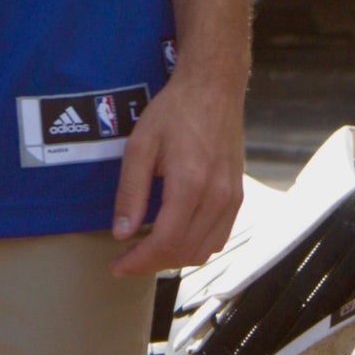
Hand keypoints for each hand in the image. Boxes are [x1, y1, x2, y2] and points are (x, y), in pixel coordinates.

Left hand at [110, 74, 244, 276]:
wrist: (214, 89)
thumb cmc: (174, 111)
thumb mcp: (141, 145)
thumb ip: (131, 192)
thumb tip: (122, 233)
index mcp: (191, 184)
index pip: (165, 242)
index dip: (139, 261)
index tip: (117, 265)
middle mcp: (217, 197)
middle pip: (185, 252)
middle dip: (152, 263)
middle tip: (127, 259)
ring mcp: (232, 198)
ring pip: (205, 251)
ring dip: (175, 258)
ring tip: (148, 250)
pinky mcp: (238, 195)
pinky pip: (219, 237)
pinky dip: (196, 246)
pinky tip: (176, 237)